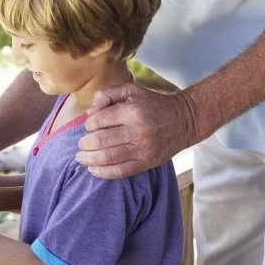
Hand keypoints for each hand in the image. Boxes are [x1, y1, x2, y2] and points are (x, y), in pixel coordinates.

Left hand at [77, 83, 198, 178]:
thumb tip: (89, 112)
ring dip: (89, 159)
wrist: (184, 121)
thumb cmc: (153, 104)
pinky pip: (121, 172)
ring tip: (81, 157)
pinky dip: (103, 173)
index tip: (89, 126)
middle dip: (85, 144)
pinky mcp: (146, 163)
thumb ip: (108, 95)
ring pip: (108, 158)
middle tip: (81, 144)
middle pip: (101, 141)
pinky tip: (93, 170)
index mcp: (132, 111)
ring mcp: (142, 149)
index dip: (88, 124)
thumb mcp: (132, 91)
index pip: (99, 120)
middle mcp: (137, 131)